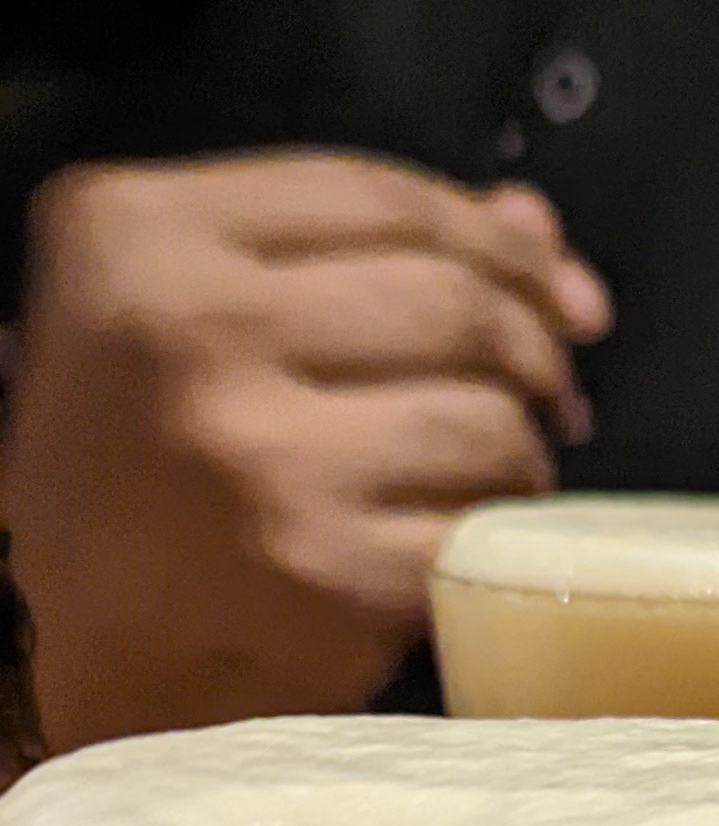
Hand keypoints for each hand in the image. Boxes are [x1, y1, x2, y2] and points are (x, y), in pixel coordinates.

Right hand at [1, 153, 611, 747]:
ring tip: (511, 464)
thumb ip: (349, 249)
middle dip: (532, 344)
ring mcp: (255, 456)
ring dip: (525, 446)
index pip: (373, 197)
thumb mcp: (188, 305)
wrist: (37, 628)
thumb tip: (530, 223)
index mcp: (140, 233)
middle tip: (554, 388)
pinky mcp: (315, 570)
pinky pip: (465, 529)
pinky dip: (494, 533)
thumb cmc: (119, 462)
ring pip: (477, 417)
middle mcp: (190, 329)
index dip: (495, 238)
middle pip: (445, 301)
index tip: (558, 287)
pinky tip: (476, 538)